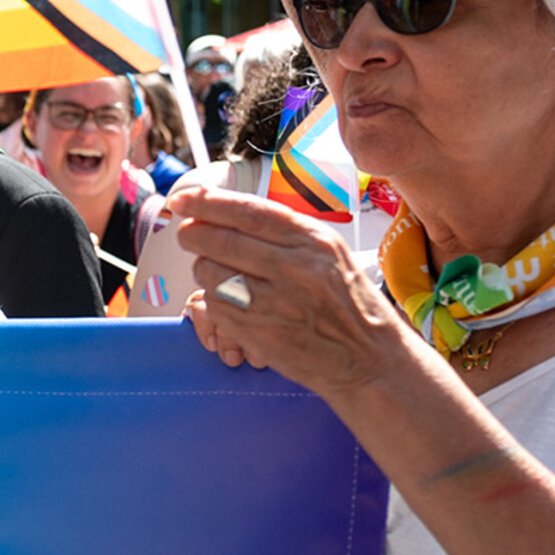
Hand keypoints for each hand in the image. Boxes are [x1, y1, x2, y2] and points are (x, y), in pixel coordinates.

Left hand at [169, 187, 410, 391]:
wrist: (369, 358)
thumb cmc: (347, 303)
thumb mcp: (328, 252)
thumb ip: (283, 231)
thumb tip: (224, 209)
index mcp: (313, 241)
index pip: (249, 212)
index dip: (208, 202)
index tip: (184, 197)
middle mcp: (294, 267)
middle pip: (221, 240)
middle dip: (194, 232)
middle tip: (188, 232)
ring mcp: (274, 302)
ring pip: (211, 272)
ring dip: (205, 269)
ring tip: (220, 272)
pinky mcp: (257, 332)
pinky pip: (215, 305)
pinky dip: (214, 300)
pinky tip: (232, 301)